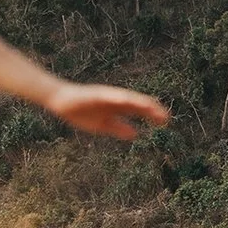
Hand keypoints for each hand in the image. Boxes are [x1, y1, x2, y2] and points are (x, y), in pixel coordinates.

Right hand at [44, 82, 169, 139]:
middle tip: (167, 118)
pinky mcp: (95, 93)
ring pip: (127, 98)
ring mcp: (106, 95)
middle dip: (151, 110)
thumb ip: (118, 128)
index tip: (166, 122)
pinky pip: (107, 95)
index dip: (152, 115)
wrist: (61, 101)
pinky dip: (117, 97)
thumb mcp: (102, 125)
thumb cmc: (81, 112)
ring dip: (139, 102)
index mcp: (118, 107)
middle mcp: (115, 99)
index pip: (139, 110)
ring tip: (152, 108)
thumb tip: (136, 134)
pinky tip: (126, 100)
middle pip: (137, 103)